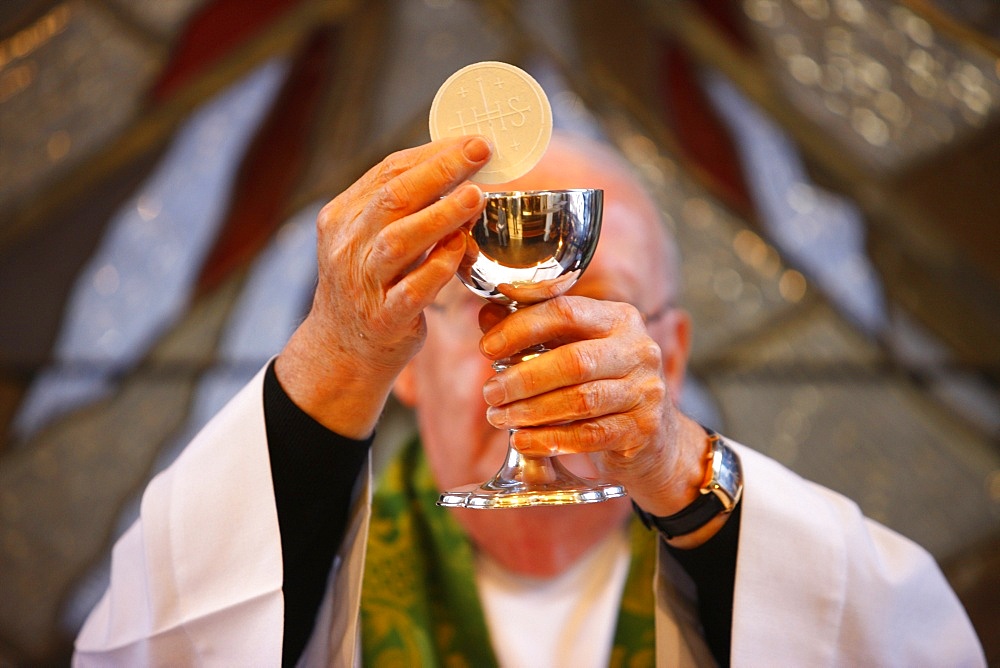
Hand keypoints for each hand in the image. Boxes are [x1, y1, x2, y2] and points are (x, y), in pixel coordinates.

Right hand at [276, 136, 490, 437]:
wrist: (341, 351)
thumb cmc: (369, 285)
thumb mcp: (370, 239)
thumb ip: (403, 208)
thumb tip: (458, 167)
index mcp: (343, 216)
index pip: (388, 172)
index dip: (433, 153)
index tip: (473, 141)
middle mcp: (348, 246)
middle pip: (392, 197)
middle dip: (440, 170)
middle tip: (481, 152)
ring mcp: (363, 283)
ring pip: (399, 241)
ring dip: (441, 215)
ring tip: (476, 196)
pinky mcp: (384, 318)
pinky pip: (413, 290)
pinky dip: (438, 267)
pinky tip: (461, 249)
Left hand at [478, 296, 719, 543]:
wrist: (655, 437)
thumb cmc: (604, 384)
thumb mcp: (575, 350)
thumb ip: (534, 331)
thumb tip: (487, 316)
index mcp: (619, 318)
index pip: (566, 311)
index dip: (521, 328)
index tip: (487, 347)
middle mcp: (639, 350)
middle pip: (573, 361)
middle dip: (523, 378)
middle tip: (491, 393)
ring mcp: (646, 391)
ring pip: (580, 401)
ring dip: (531, 411)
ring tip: (499, 417)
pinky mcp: (643, 429)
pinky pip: (588, 436)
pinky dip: (550, 439)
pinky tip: (522, 440)